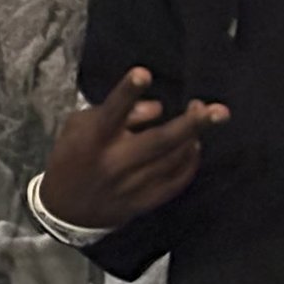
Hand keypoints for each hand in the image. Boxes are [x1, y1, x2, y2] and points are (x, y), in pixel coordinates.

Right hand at [40, 68, 227, 234]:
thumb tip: (157, 108)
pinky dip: (189, 164)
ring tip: (206, 119)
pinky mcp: (141, 203)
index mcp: (94, 140)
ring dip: (193, 139)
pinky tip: (194, 148)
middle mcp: (114, 162)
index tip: (144, 72)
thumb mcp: (78, 128)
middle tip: (219, 111)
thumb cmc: (71, 158)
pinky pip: (174, 183)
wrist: (64, 212)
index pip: (112, 112)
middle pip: (159, 141)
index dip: (128, 92)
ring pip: (172, 160)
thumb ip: (117, 113)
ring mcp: (130, 186)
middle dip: (191, 125)